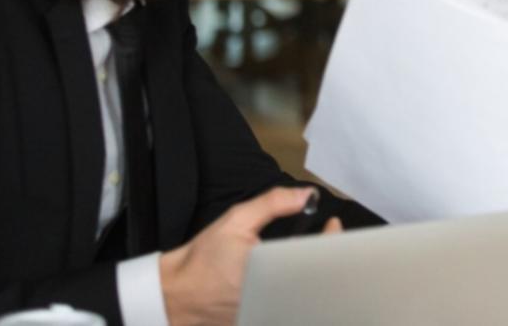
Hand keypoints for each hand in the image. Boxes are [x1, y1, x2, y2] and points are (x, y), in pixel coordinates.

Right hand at [159, 186, 336, 325]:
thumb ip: (273, 204)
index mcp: (272, 269)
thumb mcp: (235, 221)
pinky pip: (286, 308)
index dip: (332, 238)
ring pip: (304, 296)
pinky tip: (291, 282)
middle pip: (315, 278)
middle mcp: (274, 295)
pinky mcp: (259, 320)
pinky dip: (295, 295)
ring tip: (311, 261)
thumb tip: (306, 194)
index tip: (333, 225)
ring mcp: (267, 312)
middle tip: (324, 243)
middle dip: (325, 259)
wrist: (174, 295)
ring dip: (311, 278)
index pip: (316, 255)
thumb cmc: (203, 259)